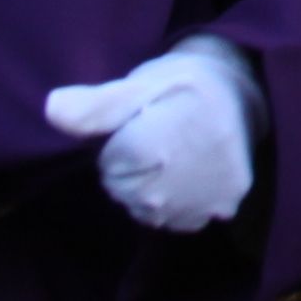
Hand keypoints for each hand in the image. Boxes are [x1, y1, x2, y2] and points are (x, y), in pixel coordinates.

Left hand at [43, 35, 261, 232]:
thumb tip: (51, 110)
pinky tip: (194, 172)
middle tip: (164, 134)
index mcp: (149, 150)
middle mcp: (170, 188)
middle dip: (133, 167)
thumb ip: (95, 104)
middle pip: (123, 191)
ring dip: (154, 188)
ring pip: (147, 209)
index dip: (120, 141)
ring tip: (180, 152)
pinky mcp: (220, 210)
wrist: (249, 90)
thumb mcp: (140, 82)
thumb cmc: (186, 83)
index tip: (146, 121)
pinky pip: (178, 218)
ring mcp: (197, 203)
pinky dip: (180, 201)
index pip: (107, 165)